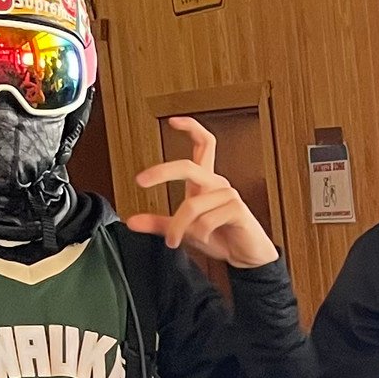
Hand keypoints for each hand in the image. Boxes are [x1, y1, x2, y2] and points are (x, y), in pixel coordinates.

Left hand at [124, 117, 279, 268]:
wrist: (246, 256)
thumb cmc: (220, 237)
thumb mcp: (184, 230)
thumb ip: (159, 224)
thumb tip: (132, 222)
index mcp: (206, 182)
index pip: (204, 145)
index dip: (191, 128)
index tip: (173, 121)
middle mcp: (217, 184)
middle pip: (188, 166)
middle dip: (162, 171)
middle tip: (141, 180)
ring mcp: (228, 196)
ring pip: (191, 205)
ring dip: (179, 227)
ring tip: (175, 240)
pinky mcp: (237, 210)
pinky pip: (207, 220)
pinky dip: (199, 234)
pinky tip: (205, 239)